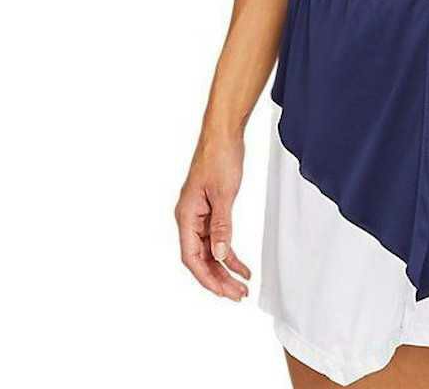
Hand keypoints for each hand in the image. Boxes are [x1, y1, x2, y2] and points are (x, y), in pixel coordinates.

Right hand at [175, 135, 250, 300]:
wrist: (224, 134)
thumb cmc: (219, 157)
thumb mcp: (223, 194)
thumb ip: (222, 226)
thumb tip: (221, 255)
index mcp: (186, 215)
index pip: (192, 257)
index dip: (207, 277)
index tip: (223, 292)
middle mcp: (189, 218)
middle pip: (201, 258)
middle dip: (218, 279)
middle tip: (237, 295)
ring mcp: (199, 215)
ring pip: (210, 251)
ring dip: (225, 269)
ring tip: (242, 286)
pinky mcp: (210, 210)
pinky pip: (218, 238)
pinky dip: (229, 252)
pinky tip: (242, 265)